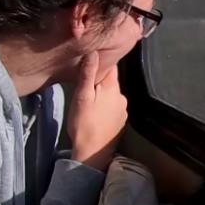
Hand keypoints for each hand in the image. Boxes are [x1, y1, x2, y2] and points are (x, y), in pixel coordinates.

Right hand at [68, 52, 127, 171]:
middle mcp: (122, 97)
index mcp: (113, 88)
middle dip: (99, 78)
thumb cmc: (84, 123)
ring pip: (111, 94)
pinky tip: (96, 110)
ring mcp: (123, 110)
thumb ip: (88, 74)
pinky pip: (112, 106)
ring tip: (88, 96)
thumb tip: (94, 51)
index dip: (101, 60)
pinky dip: (105, 105)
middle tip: (84, 80)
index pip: (111, 66)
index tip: (92, 58)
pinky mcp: (120, 121)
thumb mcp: (82, 96)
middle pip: (111, 80)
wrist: (92, 153)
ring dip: (102, 93)